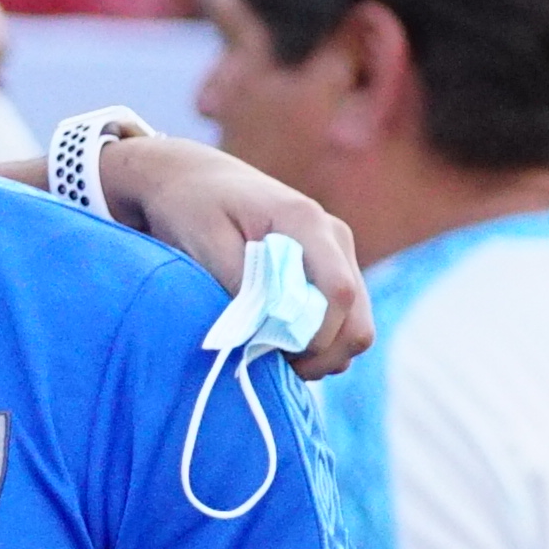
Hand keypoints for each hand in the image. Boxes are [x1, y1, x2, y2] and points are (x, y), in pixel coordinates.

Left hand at [97, 130, 372, 376]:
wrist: (194, 180)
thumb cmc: (191, 206)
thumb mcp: (203, 240)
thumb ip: (238, 281)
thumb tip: (265, 327)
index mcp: (304, 222)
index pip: (338, 292)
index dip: (315, 337)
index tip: (273, 354)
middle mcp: (333, 237)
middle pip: (357, 320)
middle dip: (321, 356)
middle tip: (270, 367)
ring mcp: (336, 253)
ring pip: (354, 326)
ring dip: (319, 353)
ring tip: (269, 355)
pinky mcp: (328, 268)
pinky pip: (339, 320)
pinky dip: (315, 342)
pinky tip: (276, 342)